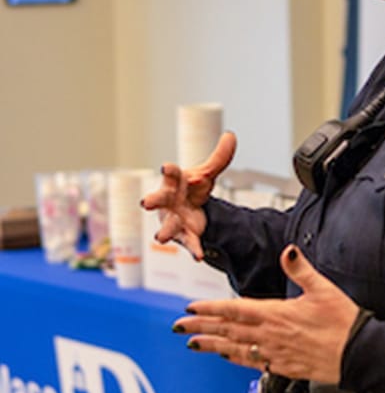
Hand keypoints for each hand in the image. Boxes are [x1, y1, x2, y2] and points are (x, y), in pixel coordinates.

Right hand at [141, 132, 236, 259]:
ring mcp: (173, 219)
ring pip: (166, 226)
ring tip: (161, 237)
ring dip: (164, 231)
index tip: (166, 166)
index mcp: (173, 182)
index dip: (169, 170)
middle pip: (157, 199)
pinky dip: (194, 249)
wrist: (192, 210)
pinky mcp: (184, 235)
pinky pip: (189, 243)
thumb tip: (231, 135)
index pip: (169, 174)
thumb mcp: (207, 173)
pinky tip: (199, 256)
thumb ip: (219, 157)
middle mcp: (168, 201)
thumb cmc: (192, 189)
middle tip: (145, 202)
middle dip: (151, 200)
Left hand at [172, 244, 360, 382]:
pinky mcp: (284, 367)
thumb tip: (287, 251)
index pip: (235, 310)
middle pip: (228, 330)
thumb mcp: (324, 289)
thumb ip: (301, 270)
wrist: (359, 355)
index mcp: (278, 315)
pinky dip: (235, 358)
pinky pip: (252, 362)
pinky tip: (227, 356)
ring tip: (193, 344)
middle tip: (178, 326)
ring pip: (235, 349)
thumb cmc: (344, 322)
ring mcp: (275, 354)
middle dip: (201, 326)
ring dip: (212, 345)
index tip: (190, 307)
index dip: (210, 308)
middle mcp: (271, 336)